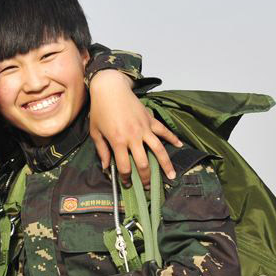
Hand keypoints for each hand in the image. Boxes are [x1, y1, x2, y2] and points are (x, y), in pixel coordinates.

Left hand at [88, 70, 181, 186]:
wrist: (110, 88)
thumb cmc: (100, 110)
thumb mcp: (95, 132)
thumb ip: (101, 151)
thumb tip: (106, 167)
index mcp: (118, 141)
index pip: (125, 166)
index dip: (126, 178)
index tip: (126, 184)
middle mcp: (133, 137)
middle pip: (144, 163)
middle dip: (146, 178)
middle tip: (148, 187)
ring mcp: (144, 128)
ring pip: (158, 150)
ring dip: (166, 165)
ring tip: (171, 176)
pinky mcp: (150, 120)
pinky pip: (163, 131)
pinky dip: (173, 138)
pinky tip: (179, 146)